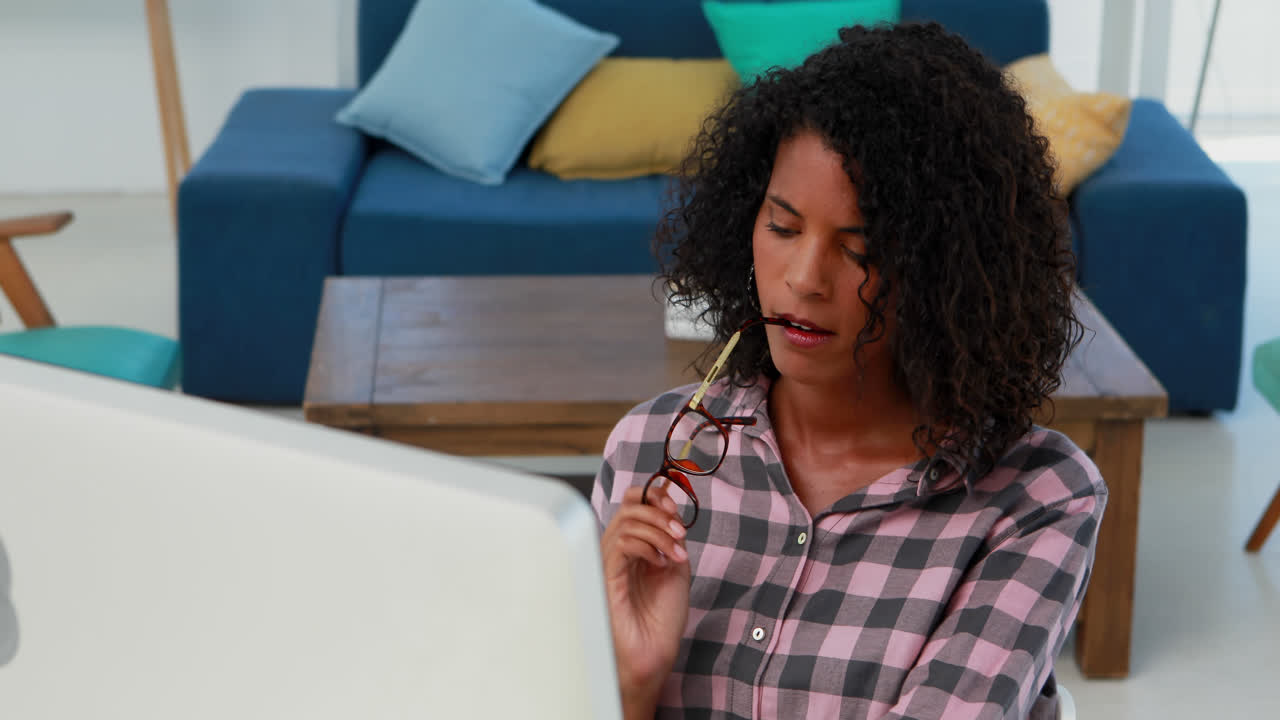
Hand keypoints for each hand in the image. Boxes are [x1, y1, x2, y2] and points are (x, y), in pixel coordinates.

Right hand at [600, 484, 691, 717]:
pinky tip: (661, 564)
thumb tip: (670, 506)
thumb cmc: (661, 620)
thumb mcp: (676, 567)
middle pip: (628, 506)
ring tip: (676, 552)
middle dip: (658, 511)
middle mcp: (617, 550)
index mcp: (632, 546)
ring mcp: (609, 562)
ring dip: (659, 531)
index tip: (676, 509)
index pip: (632, 503)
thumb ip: (671, 536)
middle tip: (679, 531)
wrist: (653, 654)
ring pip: (626, 521)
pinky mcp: (606, 576)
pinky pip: (621, 543)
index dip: (654, 496)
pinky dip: (647, 546)